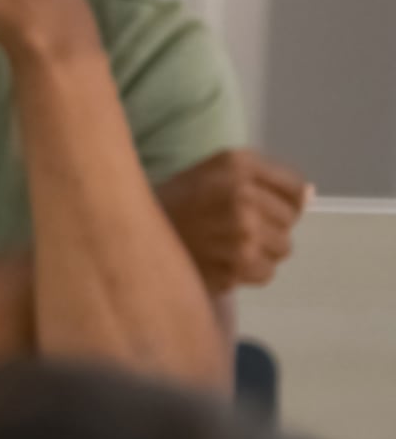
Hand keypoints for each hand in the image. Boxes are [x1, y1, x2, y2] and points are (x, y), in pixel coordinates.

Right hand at [157, 144, 311, 294]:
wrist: (126, 232)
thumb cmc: (177, 199)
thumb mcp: (218, 171)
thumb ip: (266, 179)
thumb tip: (312, 196)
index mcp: (238, 165)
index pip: (295, 190)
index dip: (282, 202)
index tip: (258, 208)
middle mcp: (242, 196)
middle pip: (289, 222)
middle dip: (268, 227)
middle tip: (234, 229)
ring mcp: (238, 235)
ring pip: (281, 250)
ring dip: (260, 252)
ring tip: (229, 248)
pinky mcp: (230, 268)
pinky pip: (263, 273)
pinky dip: (247, 272)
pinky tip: (222, 263)